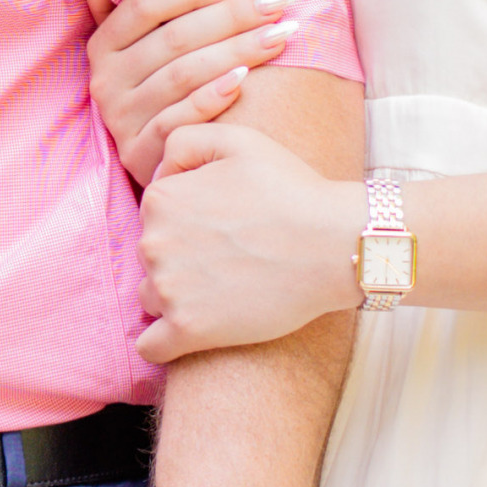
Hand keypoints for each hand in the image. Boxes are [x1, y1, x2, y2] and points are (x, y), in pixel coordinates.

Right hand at [86, 0, 302, 184]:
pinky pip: (179, 119)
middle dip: (233, 15)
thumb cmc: (170, 92)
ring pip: (181, 74)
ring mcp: (120, 119)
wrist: (178, 167)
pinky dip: (212, 97)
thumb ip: (131, 12)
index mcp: (103, 45)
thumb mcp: (141, 50)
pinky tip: (246, 80)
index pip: (148, 4)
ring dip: (236, 50)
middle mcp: (105, 80)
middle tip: (281, 3)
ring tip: (282, 34)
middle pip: (174, 38)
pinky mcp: (140, 153)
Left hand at [137, 123, 362, 362]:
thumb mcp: (235, 139)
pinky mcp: (189, 331)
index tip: (222, 225)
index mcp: (159, 199)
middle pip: (152, 256)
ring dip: (177, 297)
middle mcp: (152, 243)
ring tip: (223, 290)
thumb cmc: (291, 190)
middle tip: (230, 257)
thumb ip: (183, 141)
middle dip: (181, 257)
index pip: (155, 216)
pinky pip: (151, 347)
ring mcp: (168, 290)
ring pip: (152, 297)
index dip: (186, 219)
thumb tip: (159, 173)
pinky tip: (190, 332)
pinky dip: (163, 343)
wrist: (335, 245)